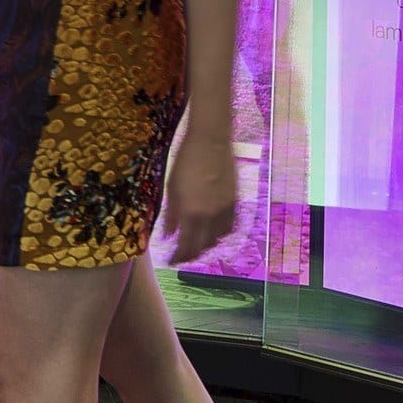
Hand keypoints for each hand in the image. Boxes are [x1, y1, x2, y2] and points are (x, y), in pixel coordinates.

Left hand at [159, 125, 238, 267]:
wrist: (211, 141)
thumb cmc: (185, 161)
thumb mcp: (171, 188)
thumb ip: (170, 215)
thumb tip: (167, 236)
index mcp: (191, 213)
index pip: (185, 246)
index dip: (178, 257)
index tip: (171, 262)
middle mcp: (210, 216)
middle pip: (202, 247)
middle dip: (191, 255)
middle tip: (182, 256)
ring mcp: (224, 210)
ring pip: (217, 239)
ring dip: (206, 246)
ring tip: (196, 245)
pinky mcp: (235, 202)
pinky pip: (230, 227)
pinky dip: (221, 235)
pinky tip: (213, 233)